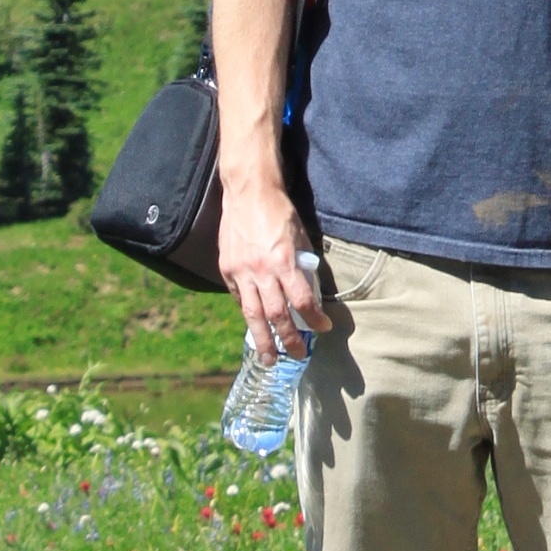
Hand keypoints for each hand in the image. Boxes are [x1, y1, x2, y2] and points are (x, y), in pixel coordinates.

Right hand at [218, 182, 331, 360]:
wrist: (248, 192)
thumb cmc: (279, 211)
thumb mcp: (300, 235)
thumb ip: (303, 263)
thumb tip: (309, 289)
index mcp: (284, 261)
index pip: (302, 300)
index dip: (314, 318)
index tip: (323, 328)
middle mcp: (262, 270)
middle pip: (276, 315)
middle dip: (288, 340)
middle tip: (297, 356)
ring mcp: (241, 272)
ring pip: (253, 315)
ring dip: (263, 340)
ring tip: (269, 359)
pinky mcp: (227, 269)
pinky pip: (239, 299)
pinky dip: (248, 314)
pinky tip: (255, 327)